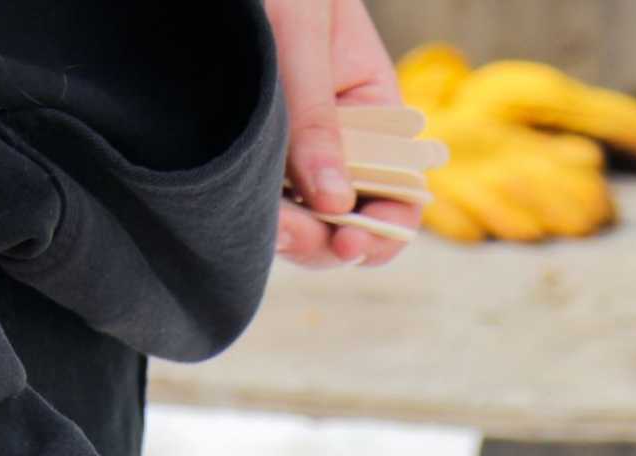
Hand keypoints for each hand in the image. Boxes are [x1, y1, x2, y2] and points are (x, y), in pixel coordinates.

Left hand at [266, 0, 422, 268]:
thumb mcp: (303, 34)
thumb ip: (316, 117)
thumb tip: (333, 205)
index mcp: (377, 113)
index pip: (400, 195)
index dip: (382, 230)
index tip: (349, 240)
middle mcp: (342, 144)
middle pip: (350, 224)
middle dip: (324, 242)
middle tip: (286, 234)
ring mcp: (298, 154)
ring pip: (306, 224)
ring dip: (288, 237)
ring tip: (256, 227)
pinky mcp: (255, 155)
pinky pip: (263, 205)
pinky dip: (254, 219)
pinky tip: (235, 215)